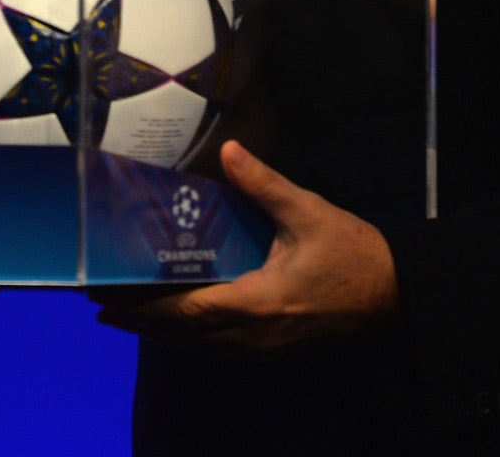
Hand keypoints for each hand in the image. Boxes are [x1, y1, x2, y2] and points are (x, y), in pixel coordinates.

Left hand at [90, 141, 398, 352]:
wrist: (399, 294)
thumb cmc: (353, 253)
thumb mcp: (307, 212)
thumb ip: (264, 184)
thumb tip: (231, 151)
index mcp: (256, 304)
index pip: (187, 310)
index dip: (143, 306)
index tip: (107, 296)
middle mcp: (253, 335)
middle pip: (184, 336)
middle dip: (140, 321)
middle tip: (100, 302)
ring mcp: (264, 348)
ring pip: (200, 347)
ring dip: (161, 332)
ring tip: (124, 313)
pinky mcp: (274, 348)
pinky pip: (220, 348)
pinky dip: (190, 337)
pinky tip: (176, 322)